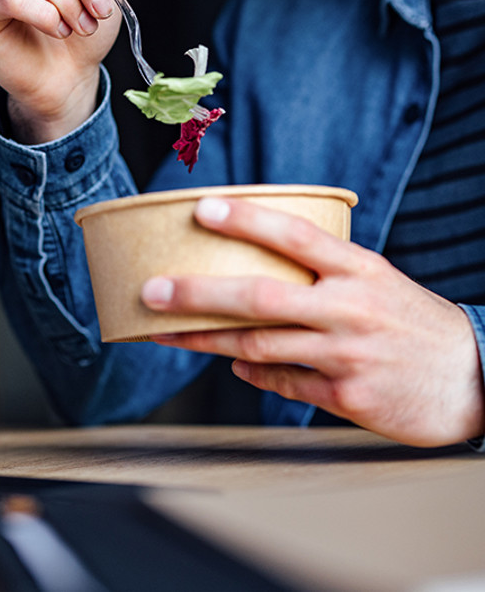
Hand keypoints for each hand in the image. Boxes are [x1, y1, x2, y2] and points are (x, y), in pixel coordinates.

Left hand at [141, 197, 484, 446]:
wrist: (472, 376)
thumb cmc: (413, 321)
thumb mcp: (377, 279)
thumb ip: (324, 271)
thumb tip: (259, 273)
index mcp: (359, 269)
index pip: (294, 235)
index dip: (245, 220)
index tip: (201, 209)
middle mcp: (350, 308)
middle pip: (260, 296)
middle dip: (198, 293)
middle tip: (151, 290)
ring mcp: (347, 354)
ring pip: (259, 345)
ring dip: (206, 340)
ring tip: (166, 332)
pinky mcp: (347, 395)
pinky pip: (282, 382)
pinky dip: (252, 372)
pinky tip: (233, 364)